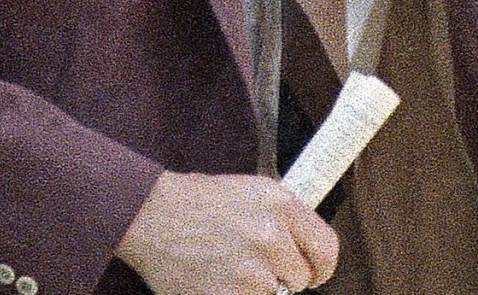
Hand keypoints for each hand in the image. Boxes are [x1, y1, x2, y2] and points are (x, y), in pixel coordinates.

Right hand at [115, 171, 337, 294]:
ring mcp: (251, 272)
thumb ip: (286, 219)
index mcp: (281, 205)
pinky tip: (217, 282)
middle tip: (251, 266)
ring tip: (227, 269)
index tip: (312, 274)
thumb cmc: (197, 202)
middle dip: (281, 277)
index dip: (321, 267)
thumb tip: (308, 250)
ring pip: (275, 294)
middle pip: (301, 278)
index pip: (327, 249)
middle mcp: (272, 237)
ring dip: (256, 289)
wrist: (150, 215)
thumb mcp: (252, 192)